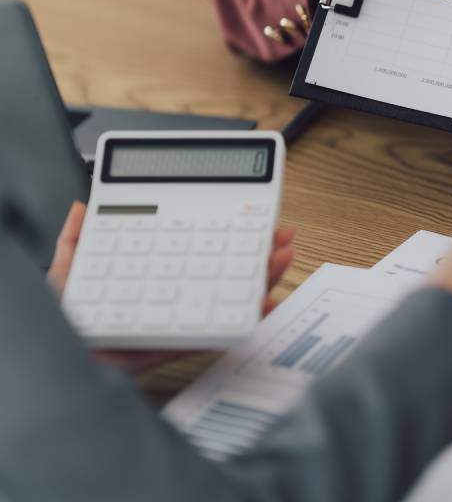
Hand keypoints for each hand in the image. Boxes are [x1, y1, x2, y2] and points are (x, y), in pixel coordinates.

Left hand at [48, 202, 295, 372]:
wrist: (53, 362)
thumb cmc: (60, 328)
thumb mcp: (64, 276)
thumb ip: (76, 241)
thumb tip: (84, 207)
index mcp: (152, 287)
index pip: (199, 258)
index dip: (228, 238)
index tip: (251, 219)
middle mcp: (171, 306)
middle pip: (226, 278)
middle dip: (260, 255)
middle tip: (279, 236)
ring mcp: (178, 326)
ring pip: (232, 303)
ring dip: (262, 280)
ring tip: (279, 258)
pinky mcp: (176, 347)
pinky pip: (218, 334)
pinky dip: (246, 321)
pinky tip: (262, 306)